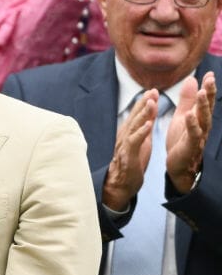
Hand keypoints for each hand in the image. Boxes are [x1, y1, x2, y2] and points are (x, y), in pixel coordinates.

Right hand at [102, 89, 155, 210]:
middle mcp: (125, 136)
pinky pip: (135, 142)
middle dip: (143, 103)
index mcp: (129, 133)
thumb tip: (150, 111)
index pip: (137, 114)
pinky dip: (141, 132)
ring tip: (152, 103)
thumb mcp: (142, 140)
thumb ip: (145, 125)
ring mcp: (125, 145)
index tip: (153, 90)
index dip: (144, 102)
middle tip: (152, 91)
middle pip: (134, 117)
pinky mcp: (128, 155)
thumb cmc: (132, 162)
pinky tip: (149, 125)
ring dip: (142, 114)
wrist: (121, 184)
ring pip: (134, 127)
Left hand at [166, 72, 214, 193]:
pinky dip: (192, 124)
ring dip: (203, 106)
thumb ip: (187, 100)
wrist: (178, 166)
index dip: (208, 88)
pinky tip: (189, 115)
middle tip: (210, 79)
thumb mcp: (183, 116)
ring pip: (203, 119)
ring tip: (202, 92)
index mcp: (200, 118)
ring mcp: (198, 136)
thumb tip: (192, 79)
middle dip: (209, 93)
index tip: (210, 73)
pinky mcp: (190, 146)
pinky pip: (193, 135)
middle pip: (207, 107)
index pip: (205, 101)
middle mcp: (203, 126)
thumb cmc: (181, 140)